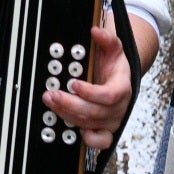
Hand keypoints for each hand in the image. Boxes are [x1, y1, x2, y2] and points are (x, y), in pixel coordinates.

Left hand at [43, 24, 134, 150]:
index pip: (109, 95)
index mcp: (122, 87)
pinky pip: (100, 142)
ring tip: (51, 101)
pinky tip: (73, 128)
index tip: (73, 84)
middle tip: (51, 94)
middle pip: (95, 112)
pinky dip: (88, 139)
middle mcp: (119, 107)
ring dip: (68, 114)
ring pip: (90, 124)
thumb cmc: (114, 65)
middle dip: (70, 104)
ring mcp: (112, 121)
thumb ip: (106, 39)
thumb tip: (95, 31)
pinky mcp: (105, 131)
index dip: (91, 92)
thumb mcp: (113, 48)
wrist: (119, 79)